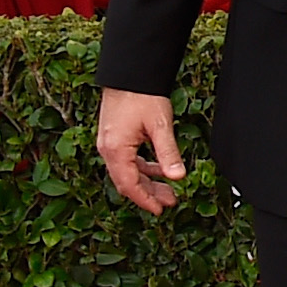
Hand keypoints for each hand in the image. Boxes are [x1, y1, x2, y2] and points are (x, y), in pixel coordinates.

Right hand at [97, 90, 185, 213]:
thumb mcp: (161, 126)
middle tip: (170, 202)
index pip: (129, 184)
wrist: (129, 76)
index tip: (160, 210)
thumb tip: (178, 176)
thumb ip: (169, 153)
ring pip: (128, 172)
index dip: (145, 200)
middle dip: (149, 194)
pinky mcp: (115, 138)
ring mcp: (109, 144)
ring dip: (147, 182)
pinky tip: (160, 171)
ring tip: (168, 190)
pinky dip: (144, 168)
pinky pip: (128, 161)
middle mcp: (108, 149)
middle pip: (127, 181)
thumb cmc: (141, 96)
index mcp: (115, 150)